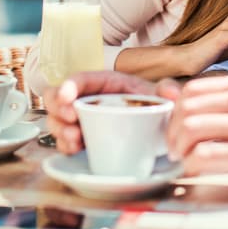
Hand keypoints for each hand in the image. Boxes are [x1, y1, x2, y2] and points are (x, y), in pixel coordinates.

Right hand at [44, 70, 180, 153]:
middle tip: (71, 121)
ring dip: (60, 129)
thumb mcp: (162, 96)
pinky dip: (65, 145)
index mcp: (105, 83)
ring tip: (75, 138)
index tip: (68, 97)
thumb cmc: (154, 106)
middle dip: (58, 108)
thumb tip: (171, 92)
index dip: (69, 85)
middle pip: (58, 97)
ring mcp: (81, 119)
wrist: (156, 130)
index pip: (81, 79)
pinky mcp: (81, 138)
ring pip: (56, 120)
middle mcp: (88, 99)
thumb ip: (168, 90)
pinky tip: (76, 149)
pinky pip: (63, 141)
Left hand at [166, 74, 227, 196]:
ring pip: (192, 129)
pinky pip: (204, 154)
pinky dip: (192, 165)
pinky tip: (197, 170)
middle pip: (187, 109)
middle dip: (173, 133)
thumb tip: (164, 89)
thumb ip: (210, 101)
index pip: (192, 90)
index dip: (175, 112)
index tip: (175, 131)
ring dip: (180, 149)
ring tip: (183, 160)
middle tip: (174, 150)